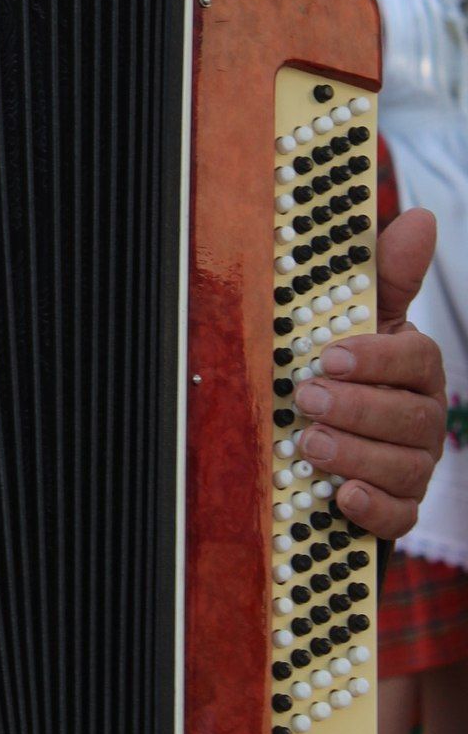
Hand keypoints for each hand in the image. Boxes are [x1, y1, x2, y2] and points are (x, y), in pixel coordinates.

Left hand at [293, 207, 445, 541]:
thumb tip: (422, 217)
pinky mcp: (399, 507)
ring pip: (405, 466)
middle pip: (410, 417)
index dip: (376, 358)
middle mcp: (424, 416)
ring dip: (355, 454)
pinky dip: (372, 507)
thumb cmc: (346, 368)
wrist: (325, 435)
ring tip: (309, 445)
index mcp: (417, 368)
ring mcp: (415, 465)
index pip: (416, 359)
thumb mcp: (358, 318)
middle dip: (357, 408)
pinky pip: (399, 516)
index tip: (330, 355)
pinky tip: (342, 495)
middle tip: (308, 399)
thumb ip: (387, 274)